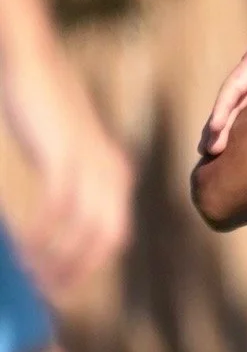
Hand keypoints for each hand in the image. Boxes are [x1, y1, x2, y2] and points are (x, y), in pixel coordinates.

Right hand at [1, 46, 131, 297]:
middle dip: (76, 270)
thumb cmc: (42, 107)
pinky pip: (57, 210)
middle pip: (103, 241)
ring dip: (55, 258)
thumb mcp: (65, 151)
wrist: (32, 62)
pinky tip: (24, 249)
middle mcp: (113, 174)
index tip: (63, 286)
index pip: (113, 237)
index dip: (90, 266)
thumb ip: (71, 182)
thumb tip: (63, 216)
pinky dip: (42, 234)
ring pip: (80, 230)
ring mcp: (91, 165)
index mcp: (117, 176)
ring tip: (30, 274)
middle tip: (46, 290)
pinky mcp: (65, 156)